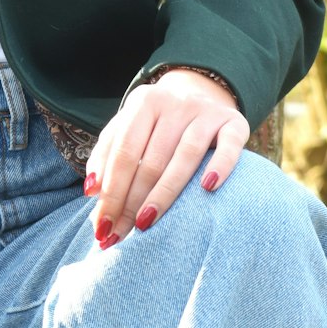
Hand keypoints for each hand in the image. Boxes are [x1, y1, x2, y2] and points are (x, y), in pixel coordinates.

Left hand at [84, 70, 249, 246]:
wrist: (203, 92)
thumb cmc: (158, 124)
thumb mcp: (129, 128)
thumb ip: (106, 154)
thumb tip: (91, 190)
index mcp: (144, 102)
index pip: (123, 151)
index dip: (111, 189)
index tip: (102, 225)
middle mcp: (175, 102)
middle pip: (150, 158)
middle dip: (131, 200)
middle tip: (119, 235)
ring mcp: (206, 112)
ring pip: (185, 155)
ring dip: (164, 192)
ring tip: (146, 223)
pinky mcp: (235, 124)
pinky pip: (229, 147)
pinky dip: (219, 166)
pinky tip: (207, 188)